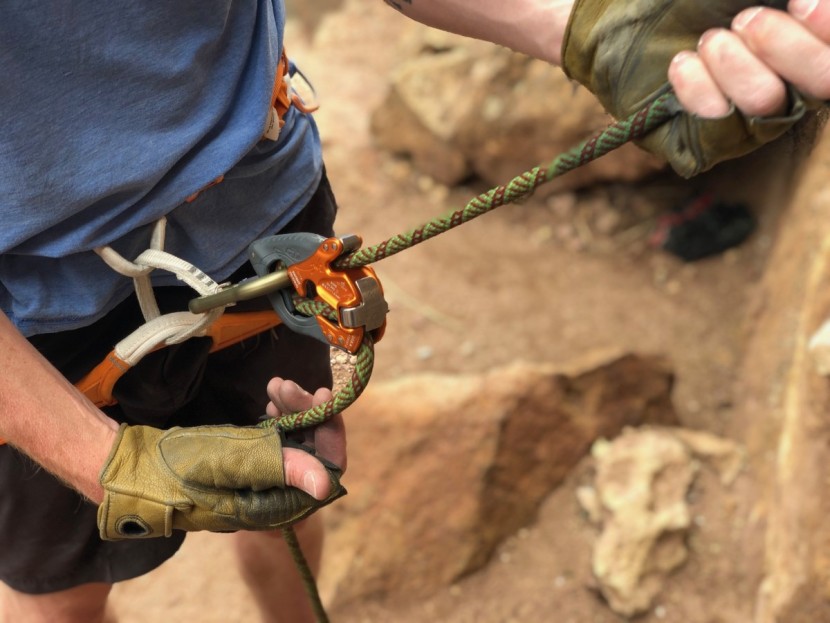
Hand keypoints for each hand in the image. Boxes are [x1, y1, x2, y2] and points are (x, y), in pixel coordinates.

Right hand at [97, 383, 345, 539]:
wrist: (133, 474)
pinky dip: (278, 418)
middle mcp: (277, 498)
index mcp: (279, 506)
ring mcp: (263, 483)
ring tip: (275, 386)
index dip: (330, 431)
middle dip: (308, 413)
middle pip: (314, 451)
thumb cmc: (178, 472)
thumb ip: (283, 471)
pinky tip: (269, 400)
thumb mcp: (233, 465)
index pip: (327, 469)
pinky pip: (278, 442)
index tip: (320, 397)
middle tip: (286, 385)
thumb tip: (327, 485)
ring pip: (297, 442)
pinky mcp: (248, 470)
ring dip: (293, 411)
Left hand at [669, 1, 829, 116]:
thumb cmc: (719, 10)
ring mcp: (762, 118)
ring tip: (711, 41)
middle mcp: (802, 87)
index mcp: (818, 50)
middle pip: (822, 79)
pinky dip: (699, 88)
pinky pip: (718, 120)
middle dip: (785, 45)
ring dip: (734, 63)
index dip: (827, 26)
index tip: (800, 3)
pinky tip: (685, 62)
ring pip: (765, 100)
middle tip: (746, 21)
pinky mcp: (719, 137)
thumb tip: (801, 5)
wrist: (669, 31)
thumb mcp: (758, 0)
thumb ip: (789, 5)